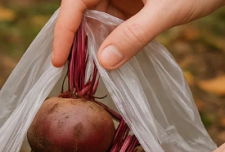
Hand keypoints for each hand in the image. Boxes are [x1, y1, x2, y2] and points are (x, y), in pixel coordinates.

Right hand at [52, 0, 224, 68]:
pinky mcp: (137, 1)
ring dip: (96, 43)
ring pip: (98, 17)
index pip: (75, 2)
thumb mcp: (166, 12)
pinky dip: (114, 40)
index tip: (58, 60)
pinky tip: (114, 59)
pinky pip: (116, 20)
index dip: (63, 32)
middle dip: (78, 40)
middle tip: (74, 72)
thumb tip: (105, 63)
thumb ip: (135, 35)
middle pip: (82, 9)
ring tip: (94, 70)